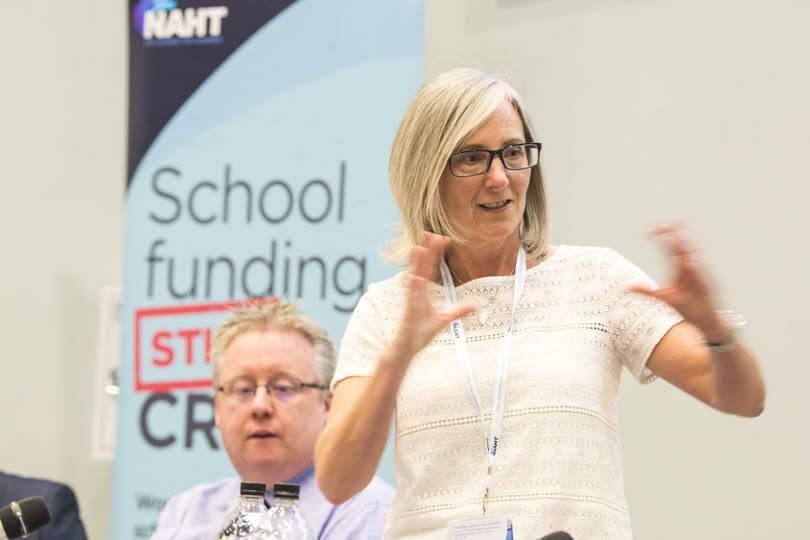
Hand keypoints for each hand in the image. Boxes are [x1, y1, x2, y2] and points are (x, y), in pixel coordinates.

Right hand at [390, 232, 477, 359]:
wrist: (405, 350)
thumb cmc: (419, 333)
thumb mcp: (444, 320)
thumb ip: (458, 311)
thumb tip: (475, 304)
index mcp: (423, 293)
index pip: (430, 268)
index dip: (435, 254)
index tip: (442, 238)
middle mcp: (415, 294)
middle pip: (421, 268)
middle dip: (426, 251)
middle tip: (430, 233)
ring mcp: (411, 302)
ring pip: (414, 279)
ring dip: (416, 265)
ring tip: (419, 248)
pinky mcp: (408, 314)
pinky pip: (411, 298)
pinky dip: (413, 288)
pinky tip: (416, 278)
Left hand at [627, 223, 728, 340]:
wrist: (706, 321)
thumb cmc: (688, 306)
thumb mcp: (664, 297)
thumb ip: (646, 291)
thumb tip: (627, 287)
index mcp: (681, 267)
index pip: (671, 246)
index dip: (662, 235)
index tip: (647, 230)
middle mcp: (691, 268)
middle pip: (683, 246)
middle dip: (674, 234)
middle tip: (662, 225)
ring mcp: (700, 276)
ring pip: (693, 257)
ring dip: (685, 247)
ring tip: (674, 236)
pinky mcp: (707, 287)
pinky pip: (701, 274)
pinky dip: (695, 266)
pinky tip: (688, 260)